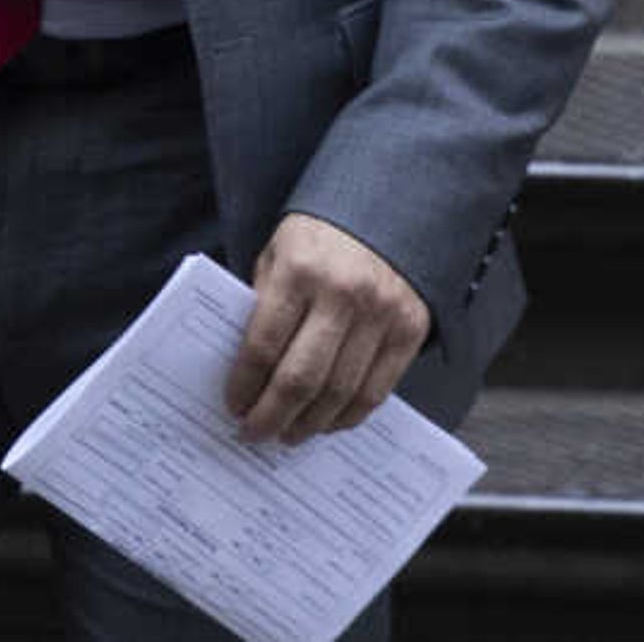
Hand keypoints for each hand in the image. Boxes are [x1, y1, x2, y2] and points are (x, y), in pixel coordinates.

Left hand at [226, 213, 429, 442]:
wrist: (384, 209)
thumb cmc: (315, 239)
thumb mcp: (275, 256)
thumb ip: (262, 307)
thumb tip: (244, 371)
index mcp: (299, 270)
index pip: (264, 344)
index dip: (245, 385)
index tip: (232, 407)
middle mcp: (343, 294)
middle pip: (303, 378)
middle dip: (273, 415)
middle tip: (255, 434)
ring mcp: (382, 314)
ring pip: (341, 392)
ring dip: (310, 424)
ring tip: (288, 434)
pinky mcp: (410, 329)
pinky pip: (377, 390)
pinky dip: (349, 415)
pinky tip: (327, 422)